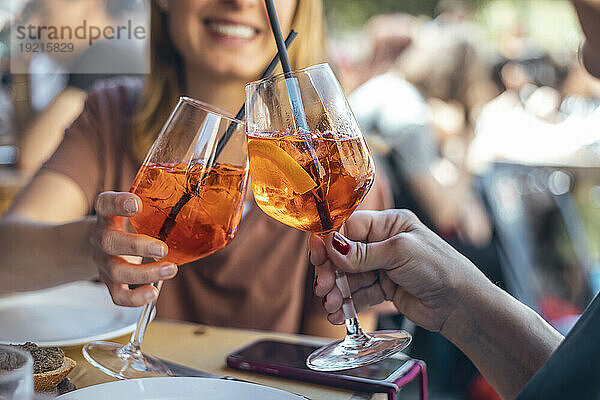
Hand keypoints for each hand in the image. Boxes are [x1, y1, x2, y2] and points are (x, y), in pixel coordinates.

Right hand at [91, 191, 176, 305]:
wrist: (105, 242)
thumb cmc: (128, 222)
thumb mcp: (137, 207)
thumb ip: (156, 202)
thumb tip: (197, 197)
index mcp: (108, 214)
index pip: (106, 204)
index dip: (119, 204)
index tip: (136, 204)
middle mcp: (101, 237)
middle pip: (110, 242)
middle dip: (137, 246)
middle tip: (162, 249)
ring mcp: (104, 262)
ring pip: (117, 271)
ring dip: (145, 273)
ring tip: (171, 270)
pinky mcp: (109, 282)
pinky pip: (117, 295)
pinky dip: (135, 298)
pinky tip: (153, 293)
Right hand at [311, 209, 487, 333]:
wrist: (461, 305)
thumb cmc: (440, 268)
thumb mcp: (399, 253)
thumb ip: (363, 253)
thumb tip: (332, 246)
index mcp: (390, 224)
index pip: (349, 227)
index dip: (329, 240)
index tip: (316, 254)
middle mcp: (384, 243)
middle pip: (344, 254)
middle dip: (332, 271)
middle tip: (324, 286)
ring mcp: (383, 267)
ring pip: (349, 277)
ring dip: (337, 291)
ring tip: (330, 305)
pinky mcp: (384, 289)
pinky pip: (359, 294)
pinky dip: (347, 304)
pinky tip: (337, 313)